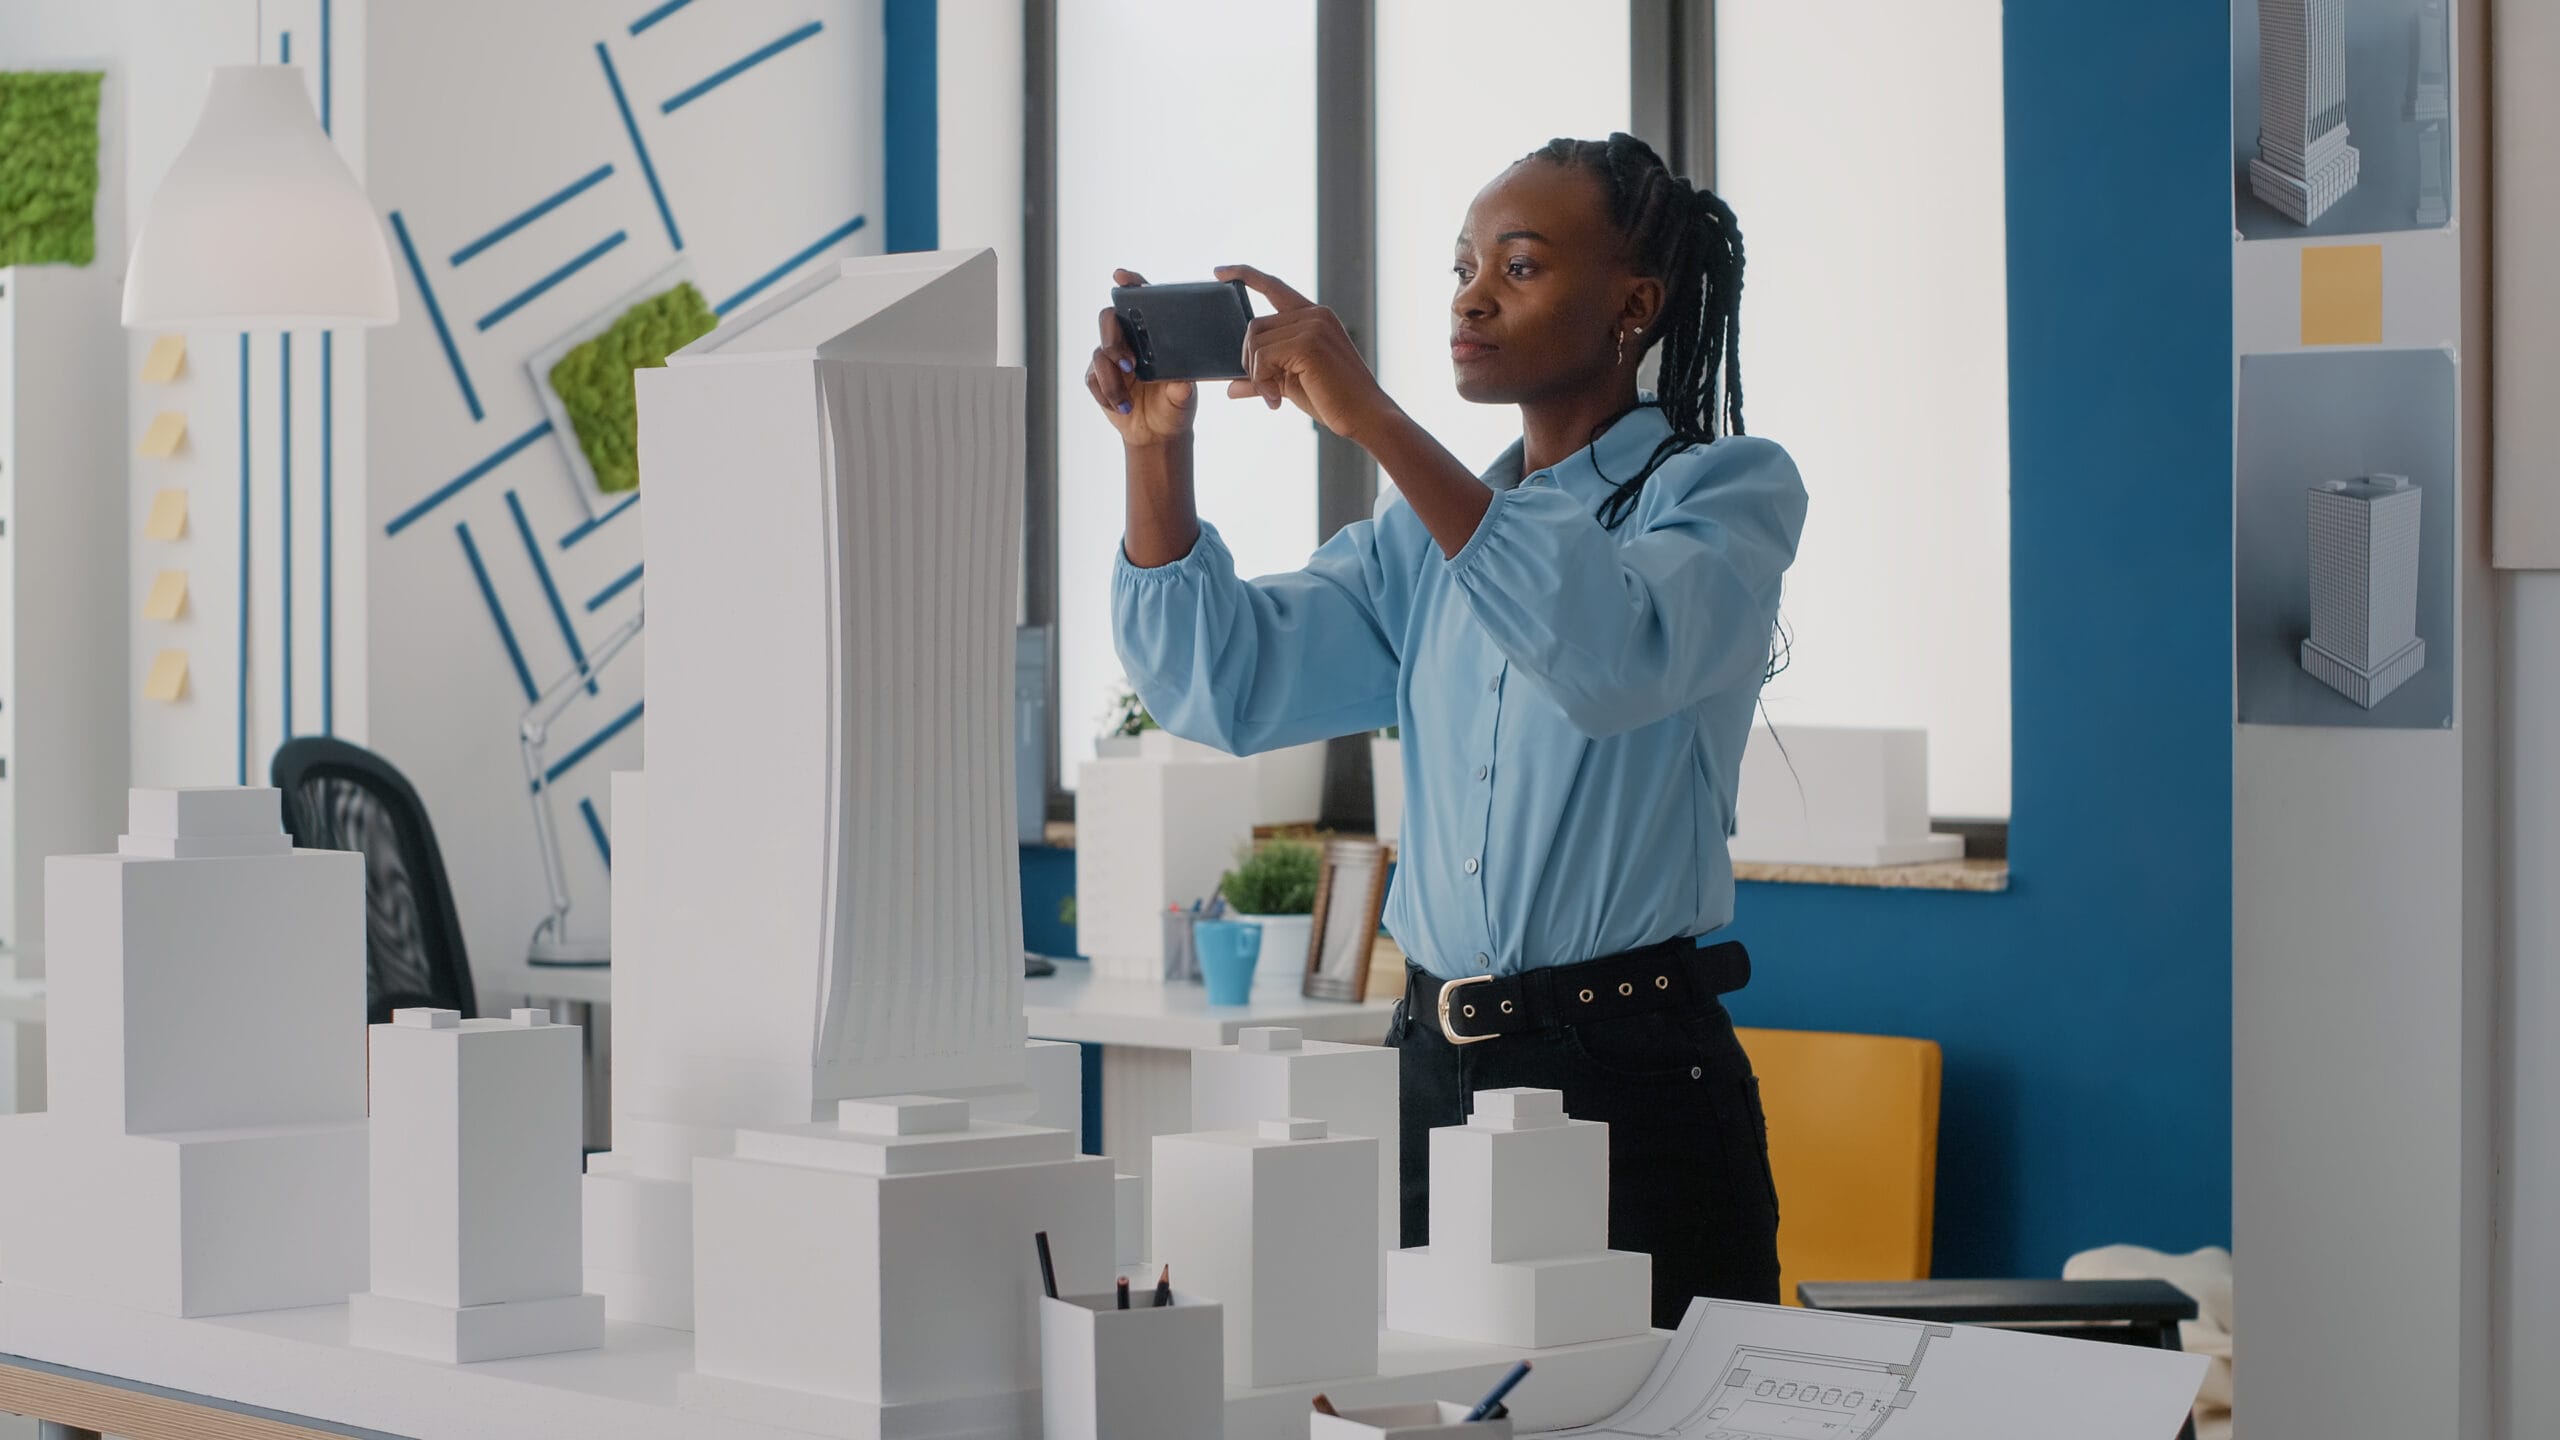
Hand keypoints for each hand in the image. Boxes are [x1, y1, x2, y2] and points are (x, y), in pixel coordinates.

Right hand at [1087, 269, 1196, 446]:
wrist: (1157, 432)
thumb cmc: (1175, 404)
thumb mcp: (1184, 396)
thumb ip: (1182, 388)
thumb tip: (1181, 383)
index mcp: (1152, 332)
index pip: (1139, 300)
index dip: (1129, 283)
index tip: (1120, 276)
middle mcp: (1129, 338)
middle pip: (1108, 319)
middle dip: (1113, 338)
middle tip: (1128, 362)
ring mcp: (1111, 357)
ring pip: (1099, 354)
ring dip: (1112, 379)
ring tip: (1127, 401)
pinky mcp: (1098, 376)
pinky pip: (1093, 378)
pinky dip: (1107, 394)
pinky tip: (1123, 407)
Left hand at [1219, 265, 1399, 443]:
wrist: (1366, 418)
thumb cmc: (1334, 401)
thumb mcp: (1291, 385)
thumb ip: (1262, 378)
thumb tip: (1230, 388)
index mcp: (1314, 316)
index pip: (1274, 287)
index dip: (1245, 275)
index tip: (1219, 271)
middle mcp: (1314, 314)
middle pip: (1255, 325)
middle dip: (1250, 361)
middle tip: (1266, 390)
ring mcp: (1312, 325)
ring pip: (1255, 341)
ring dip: (1256, 374)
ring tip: (1274, 397)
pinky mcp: (1308, 342)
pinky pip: (1263, 357)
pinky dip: (1262, 382)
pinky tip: (1277, 400)